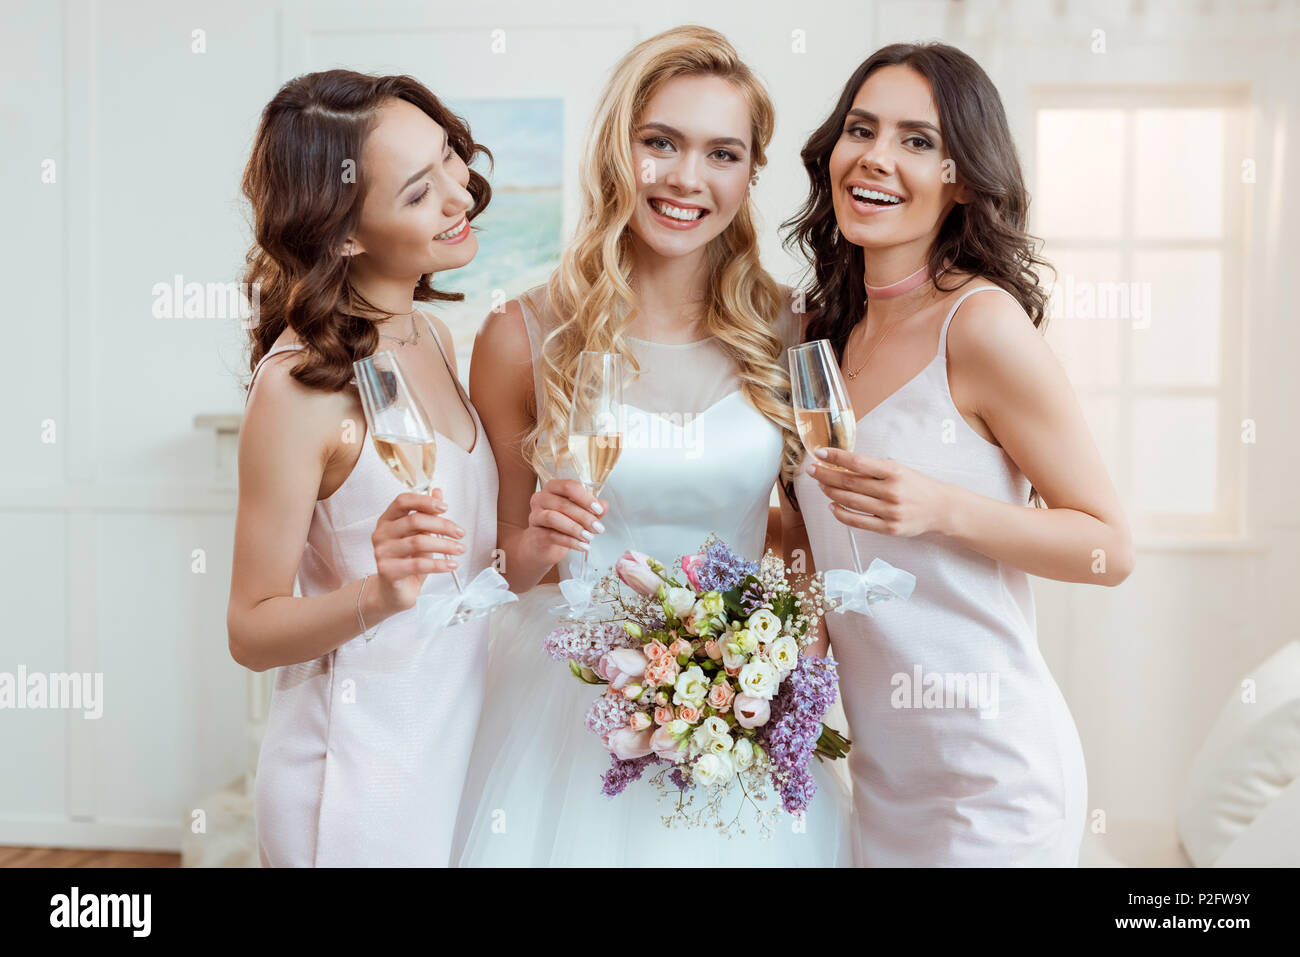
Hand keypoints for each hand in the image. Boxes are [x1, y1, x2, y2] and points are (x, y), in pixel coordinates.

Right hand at [370, 490, 467, 612]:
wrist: (393, 592)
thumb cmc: (407, 561)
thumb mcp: (419, 535)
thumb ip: (427, 514)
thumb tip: (438, 492)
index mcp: (388, 519)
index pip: (403, 501)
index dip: (424, 501)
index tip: (445, 507)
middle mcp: (381, 533)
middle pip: (414, 520)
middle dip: (442, 525)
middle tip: (460, 533)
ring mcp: (382, 552)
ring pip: (418, 542)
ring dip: (444, 545)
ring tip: (460, 549)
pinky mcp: (387, 570)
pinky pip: (418, 564)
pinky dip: (439, 564)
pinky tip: (451, 565)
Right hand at [524, 477, 608, 562]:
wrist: (542, 546)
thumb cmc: (561, 525)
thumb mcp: (578, 515)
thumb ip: (591, 509)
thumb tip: (604, 505)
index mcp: (552, 488)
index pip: (568, 486)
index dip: (585, 497)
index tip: (598, 509)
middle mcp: (540, 499)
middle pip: (562, 504)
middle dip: (584, 517)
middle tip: (598, 528)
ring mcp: (535, 516)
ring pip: (553, 518)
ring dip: (575, 528)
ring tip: (589, 537)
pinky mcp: (535, 534)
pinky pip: (552, 535)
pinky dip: (570, 541)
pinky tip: (582, 546)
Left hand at [805, 447, 949, 537]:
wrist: (941, 508)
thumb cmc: (917, 486)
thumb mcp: (899, 469)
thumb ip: (874, 468)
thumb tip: (842, 464)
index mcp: (893, 472)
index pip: (857, 463)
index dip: (835, 457)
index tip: (820, 453)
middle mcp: (891, 491)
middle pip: (849, 482)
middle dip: (826, 475)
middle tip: (813, 470)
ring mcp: (889, 511)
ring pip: (850, 501)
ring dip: (831, 492)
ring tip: (821, 485)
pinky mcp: (888, 528)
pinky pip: (857, 521)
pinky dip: (841, 513)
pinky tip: (832, 506)